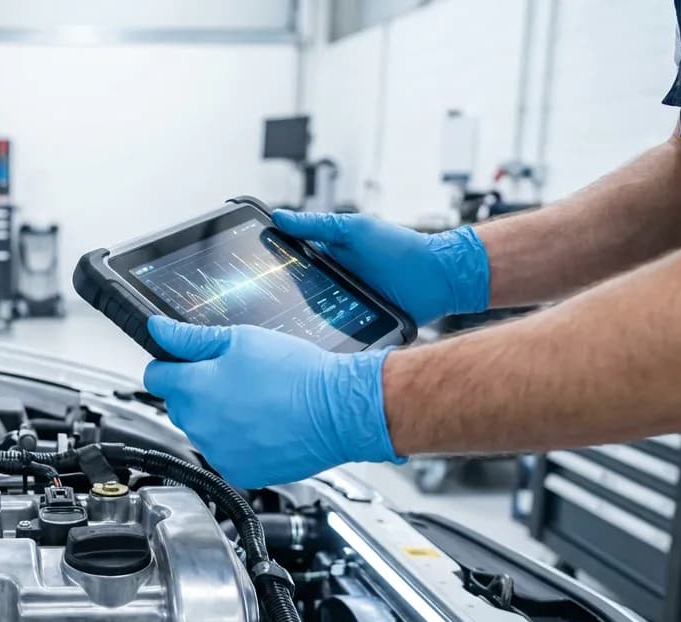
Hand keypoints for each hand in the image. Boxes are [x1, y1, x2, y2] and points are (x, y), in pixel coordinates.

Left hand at [142, 316, 400, 487]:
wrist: (338, 411)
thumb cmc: (296, 374)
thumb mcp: (240, 340)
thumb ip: (190, 338)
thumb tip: (157, 329)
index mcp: (194, 389)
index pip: (154, 377)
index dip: (169, 365)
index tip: (185, 364)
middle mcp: (199, 425)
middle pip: (177, 405)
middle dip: (196, 391)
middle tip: (234, 380)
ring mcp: (217, 452)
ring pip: (200, 430)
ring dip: (215, 418)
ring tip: (254, 402)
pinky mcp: (238, 472)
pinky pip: (222, 454)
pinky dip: (235, 443)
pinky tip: (261, 426)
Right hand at [270, 210, 489, 325]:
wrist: (438, 279)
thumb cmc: (400, 248)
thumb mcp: (353, 231)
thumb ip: (316, 225)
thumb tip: (278, 216)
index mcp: (324, 258)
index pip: (286, 265)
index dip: (265, 270)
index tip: (242, 275)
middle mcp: (328, 284)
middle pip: (291, 296)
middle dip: (274, 304)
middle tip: (253, 314)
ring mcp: (340, 307)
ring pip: (306, 320)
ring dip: (294, 325)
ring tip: (274, 335)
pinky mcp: (353, 328)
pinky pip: (329, 336)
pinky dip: (318, 340)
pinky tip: (304, 347)